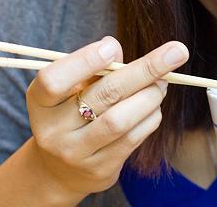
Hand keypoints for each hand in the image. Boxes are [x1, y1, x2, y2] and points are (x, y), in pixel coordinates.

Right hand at [25, 36, 188, 197]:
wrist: (61, 168)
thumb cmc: (71, 112)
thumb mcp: (72, 87)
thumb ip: (91, 67)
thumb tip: (114, 47)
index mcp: (40, 101)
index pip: (54, 79)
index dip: (85, 60)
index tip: (113, 47)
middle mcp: (52, 130)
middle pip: (103, 94)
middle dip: (144, 70)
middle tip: (176, 52)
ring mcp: (75, 153)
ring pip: (121, 120)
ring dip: (151, 95)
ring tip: (162, 82)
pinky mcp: (99, 169)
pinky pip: (132, 138)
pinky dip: (151, 117)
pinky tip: (154, 106)